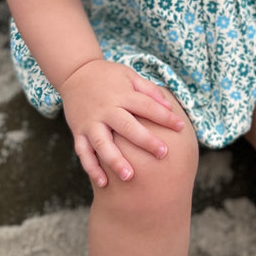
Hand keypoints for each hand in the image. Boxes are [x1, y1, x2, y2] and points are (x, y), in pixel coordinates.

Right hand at [59, 59, 184, 188]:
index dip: (165, 116)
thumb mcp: (130, 75)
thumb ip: (149, 90)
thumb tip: (169, 107)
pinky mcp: (79, 131)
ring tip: (129, 176)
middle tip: (162, 154)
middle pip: (127, 127)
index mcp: (122, 95)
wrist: (75, 73)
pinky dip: (92, 168)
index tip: (181, 127)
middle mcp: (106, 110)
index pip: (147, 106)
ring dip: (115, 160)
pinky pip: (84, 153)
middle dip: (145, 141)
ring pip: (102, 144)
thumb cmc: (108, 76)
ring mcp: (91, 122)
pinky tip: (103, 183)